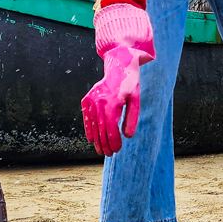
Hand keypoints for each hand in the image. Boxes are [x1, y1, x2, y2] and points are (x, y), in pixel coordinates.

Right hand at [81, 3, 154, 155]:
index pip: (111, 127)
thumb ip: (131, 119)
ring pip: (92, 124)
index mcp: (112, 102)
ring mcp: (91, 99)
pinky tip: (91, 138)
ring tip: (100, 150)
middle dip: (104, 143)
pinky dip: (88, 128)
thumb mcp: (136, 100)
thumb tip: (127, 137)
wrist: (119, 66)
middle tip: (108, 154)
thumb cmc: (130, 84)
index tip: (117, 150)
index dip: (113, 141)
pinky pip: (86, 117)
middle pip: (101, 128)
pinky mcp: (86, 99)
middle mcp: (99, 101)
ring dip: (96, 139)